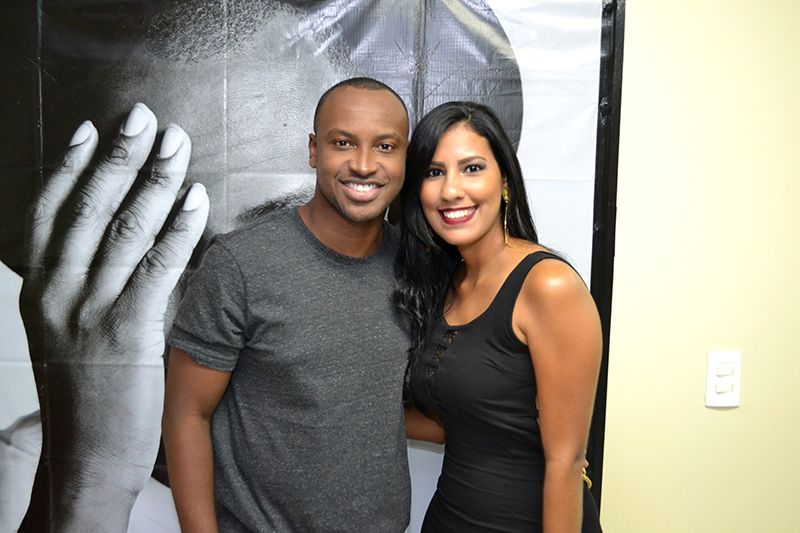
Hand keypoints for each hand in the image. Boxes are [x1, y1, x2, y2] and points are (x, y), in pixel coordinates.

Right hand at [18, 103, 208, 531]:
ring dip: (154, 178)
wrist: (86, 458)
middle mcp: (57, 293)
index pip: (50, 211)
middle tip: (145, 117)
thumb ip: (86, 286)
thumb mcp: (68, 333)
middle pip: (89, 207)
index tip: (93, 128)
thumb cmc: (87, 393)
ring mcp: (90, 311)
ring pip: (124, 228)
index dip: (72, 165)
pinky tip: (195, 197)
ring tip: (176, 143)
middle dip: (119, 156)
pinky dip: (178, 227)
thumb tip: (121, 236)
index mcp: (39, 290)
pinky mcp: (129, 332)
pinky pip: (158, 266)